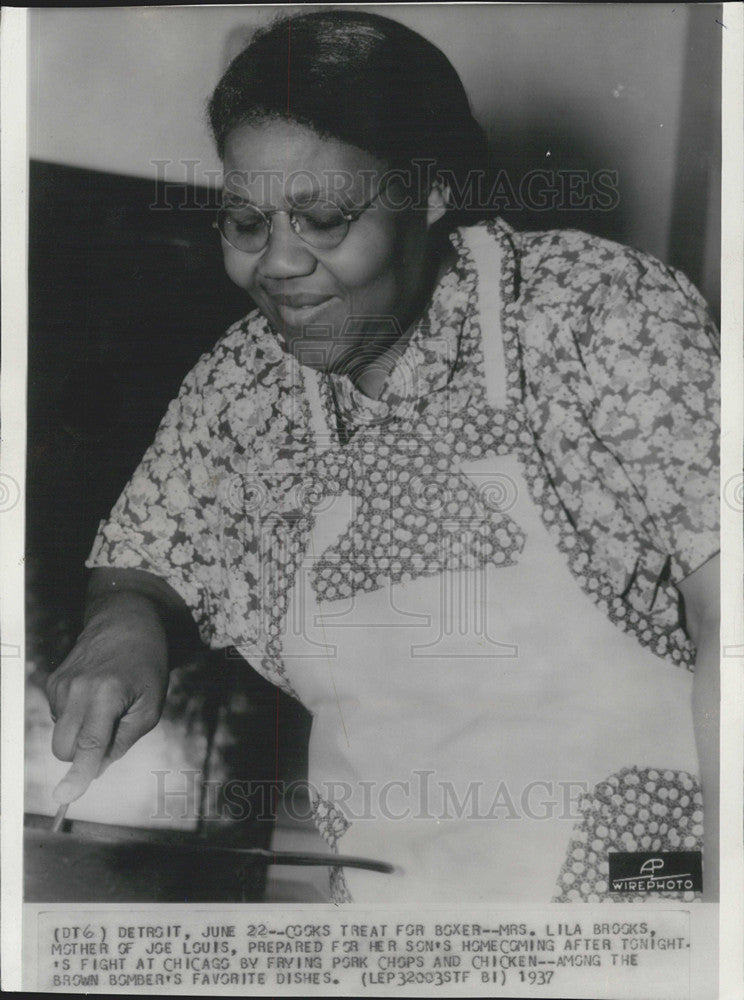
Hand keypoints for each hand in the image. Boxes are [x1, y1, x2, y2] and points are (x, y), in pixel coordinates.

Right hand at [46, 593, 169, 804]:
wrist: (126, 622)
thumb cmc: (145, 665)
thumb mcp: (151, 705)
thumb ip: (125, 740)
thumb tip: (97, 768)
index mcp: (107, 694)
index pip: (89, 744)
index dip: (79, 774)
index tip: (65, 797)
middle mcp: (78, 689)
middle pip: (65, 748)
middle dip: (83, 755)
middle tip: (111, 733)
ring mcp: (61, 684)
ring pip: (61, 735)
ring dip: (81, 733)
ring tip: (107, 705)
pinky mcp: (52, 682)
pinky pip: (59, 718)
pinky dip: (76, 717)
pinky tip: (94, 695)